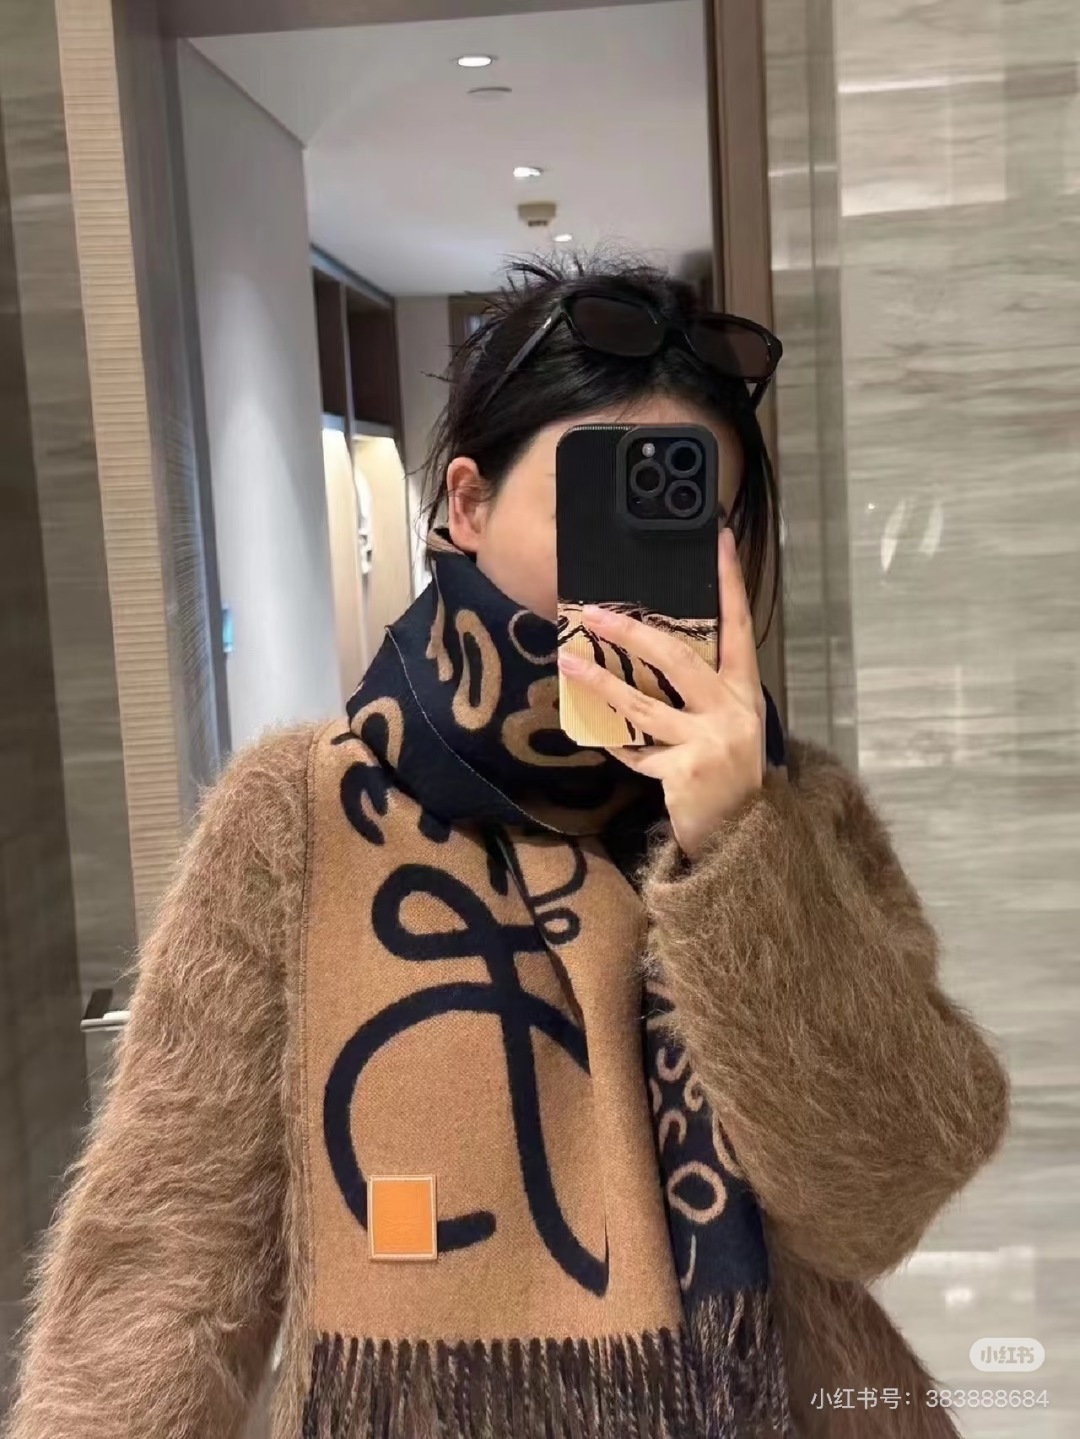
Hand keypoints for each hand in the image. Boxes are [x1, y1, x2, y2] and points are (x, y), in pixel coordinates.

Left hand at [557, 528, 764, 859]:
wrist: (748, 839)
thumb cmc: (731, 776)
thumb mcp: (728, 726)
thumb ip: (701, 692)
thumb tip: (652, 651)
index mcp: (745, 692)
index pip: (739, 625)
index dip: (730, 582)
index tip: (721, 540)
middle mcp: (733, 711)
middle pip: (678, 658)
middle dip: (632, 632)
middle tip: (593, 612)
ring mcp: (711, 741)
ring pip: (643, 704)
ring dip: (600, 682)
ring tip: (566, 663)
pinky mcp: (687, 772)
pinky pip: (636, 750)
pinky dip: (614, 741)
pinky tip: (590, 729)